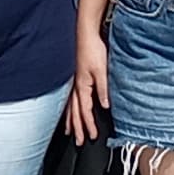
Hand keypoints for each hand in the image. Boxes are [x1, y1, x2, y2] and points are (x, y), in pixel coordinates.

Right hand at [67, 27, 111, 143]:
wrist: (84, 33)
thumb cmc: (92, 49)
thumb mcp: (102, 70)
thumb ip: (103, 89)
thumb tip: (105, 106)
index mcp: (82, 86)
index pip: (85, 111)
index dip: (88, 124)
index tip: (92, 136)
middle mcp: (75, 86)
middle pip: (74, 112)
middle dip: (77, 127)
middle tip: (79, 141)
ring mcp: (72, 82)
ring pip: (69, 106)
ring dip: (71, 120)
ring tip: (70, 131)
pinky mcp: (73, 76)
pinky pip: (69, 98)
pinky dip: (68, 108)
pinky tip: (68, 110)